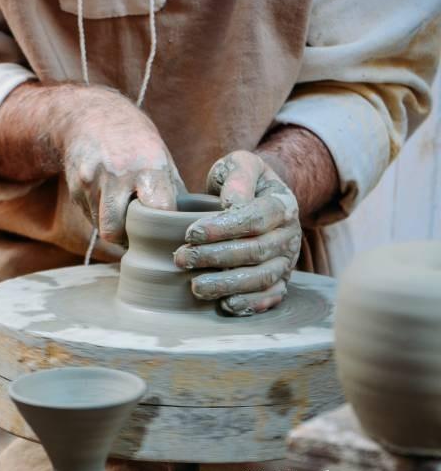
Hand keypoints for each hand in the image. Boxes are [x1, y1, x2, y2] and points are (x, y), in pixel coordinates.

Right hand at [0, 83, 183, 244]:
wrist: (89, 116)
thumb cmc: (134, 140)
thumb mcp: (160, 156)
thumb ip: (173, 190)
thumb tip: (189, 223)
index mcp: (147, 167)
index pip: (158, 211)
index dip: (161, 225)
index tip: (162, 227)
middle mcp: (116, 175)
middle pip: (116, 230)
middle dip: (127, 237)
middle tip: (137, 233)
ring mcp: (91, 182)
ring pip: (102, 227)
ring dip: (113, 228)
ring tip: (123, 212)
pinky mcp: (75, 188)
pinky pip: (90, 217)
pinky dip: (100, 216)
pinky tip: (105, 197)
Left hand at [173, 150, 300, 315]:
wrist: (255, 197)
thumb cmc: (239, 181)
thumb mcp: (239, 165)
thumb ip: (237, 176)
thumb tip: (232, 203)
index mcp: (282, 204)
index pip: (255, 219)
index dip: (223, 228)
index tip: (191, 233)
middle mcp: (289, 234)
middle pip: (256, 250)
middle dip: (216, 257)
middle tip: (181, 259)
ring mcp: (287, 260)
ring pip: (263, 277)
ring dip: (228, 284)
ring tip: (196, 286)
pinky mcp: (281, 280)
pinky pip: (271, 297)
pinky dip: (250, 303)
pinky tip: (225, 305)